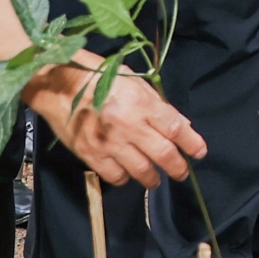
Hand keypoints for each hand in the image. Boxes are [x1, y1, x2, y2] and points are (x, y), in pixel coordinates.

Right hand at [23, 52, 206, 187]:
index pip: (176, 128)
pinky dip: (125, 178)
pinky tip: (127, 175)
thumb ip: (158, 104)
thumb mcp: (135, 82)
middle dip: (177, 167)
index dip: (192, 143)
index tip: (200, 152)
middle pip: (163, 154)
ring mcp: (110, 143)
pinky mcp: (91, 155)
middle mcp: (130, 126)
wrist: (59, 85)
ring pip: (141, 170)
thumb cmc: (101, 78)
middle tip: (182, 173)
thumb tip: (180, 124)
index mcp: (143, 104)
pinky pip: (114, 176)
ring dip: (152, 178)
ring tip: (156, 179)